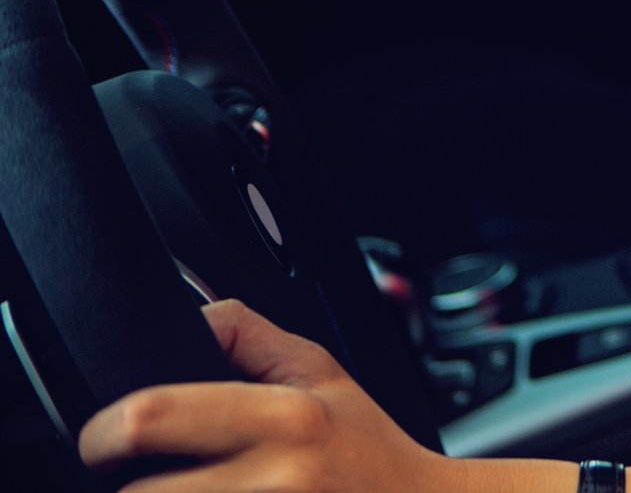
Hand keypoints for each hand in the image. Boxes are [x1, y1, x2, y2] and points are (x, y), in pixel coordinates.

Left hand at [78, 300, 455, 492]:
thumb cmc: (368, 450)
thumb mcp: (321, 372)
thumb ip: (249, 338)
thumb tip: (188, 315)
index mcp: (286, 416)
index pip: (151, 417)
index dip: (102, 433)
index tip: (101, 441)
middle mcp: (278, 479)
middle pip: (137, 492)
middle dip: (123, 487)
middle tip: (135, 479)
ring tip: (187, 492)